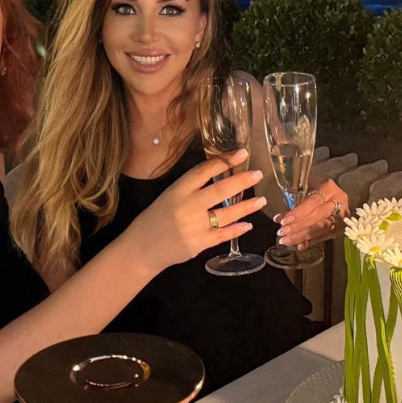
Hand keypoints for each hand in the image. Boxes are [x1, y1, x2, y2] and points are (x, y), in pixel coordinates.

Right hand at [126, 149, 265, 269]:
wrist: (140, 249)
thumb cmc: (154, 219)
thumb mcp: (168, 197)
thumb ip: (191, 188)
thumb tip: (219, 175)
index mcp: (177, 190)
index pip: (204, 170)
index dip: (224, 160)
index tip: (241, 153)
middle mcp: (187, 206)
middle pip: (220, 190)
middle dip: (242, 181)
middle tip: (258, 174)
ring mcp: (194, 226)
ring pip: (227, 214)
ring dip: (247, 206)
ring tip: (261, 201)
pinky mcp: (199, 244)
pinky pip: (223, 235)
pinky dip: (237, 229)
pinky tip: (248, 224)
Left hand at [276, 179, 347, 249]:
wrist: (332, 194)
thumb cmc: (316, 187)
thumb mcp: (307, 187)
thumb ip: (295, 202)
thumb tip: (278, 219)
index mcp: (330, 189)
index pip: (313, 202)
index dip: (299, 212)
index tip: (284, 221)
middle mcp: (339, 202)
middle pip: (318, 216)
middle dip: (298, 226)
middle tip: (282, 233)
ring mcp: (341, 216)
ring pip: (321, 228)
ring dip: (302, 236)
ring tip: (286, 240)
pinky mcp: (339, 228)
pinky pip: (324, 236)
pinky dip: (310, 241)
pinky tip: (299, 246)